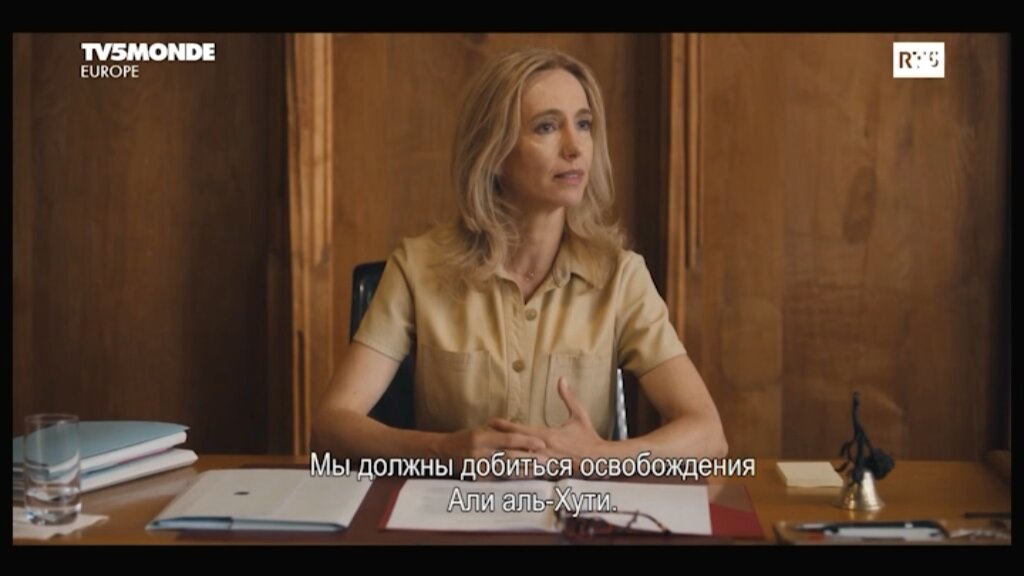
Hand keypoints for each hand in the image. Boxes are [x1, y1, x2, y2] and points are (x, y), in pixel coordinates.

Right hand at [440, 423, 546, 476]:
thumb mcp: (483, 428)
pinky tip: (526, 477)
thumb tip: (525, 432)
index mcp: (482, 438)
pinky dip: (514, 478)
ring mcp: (478, 469)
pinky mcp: (478, 480)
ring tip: (540, 470)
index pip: (508, 439)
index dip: (526, 442)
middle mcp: (479, 454)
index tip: (542, 444)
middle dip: (529, 460)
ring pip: (506, 472)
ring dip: (525, 471)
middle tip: (546, 461)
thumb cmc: (468, 437)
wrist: (445, 451)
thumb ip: (502, 429)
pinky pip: (500, 480)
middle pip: (509, 458)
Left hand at [490, 377, 606, 473]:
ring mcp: (544, 464)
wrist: (600, 461)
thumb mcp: (579, 415)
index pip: (521, 430)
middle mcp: (543, 450)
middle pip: (514, 447)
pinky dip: (513, 473)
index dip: (504, 426)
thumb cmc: (589, 438)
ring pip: (518, 464)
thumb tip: (562, 380)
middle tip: (481, 439)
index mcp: (547, 436)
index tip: (491, 421)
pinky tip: (502, 473)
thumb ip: (568, 398)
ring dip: (502, 460)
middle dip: (497, 443)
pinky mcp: (547, 474)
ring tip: (486, 457)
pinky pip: (526, 475)